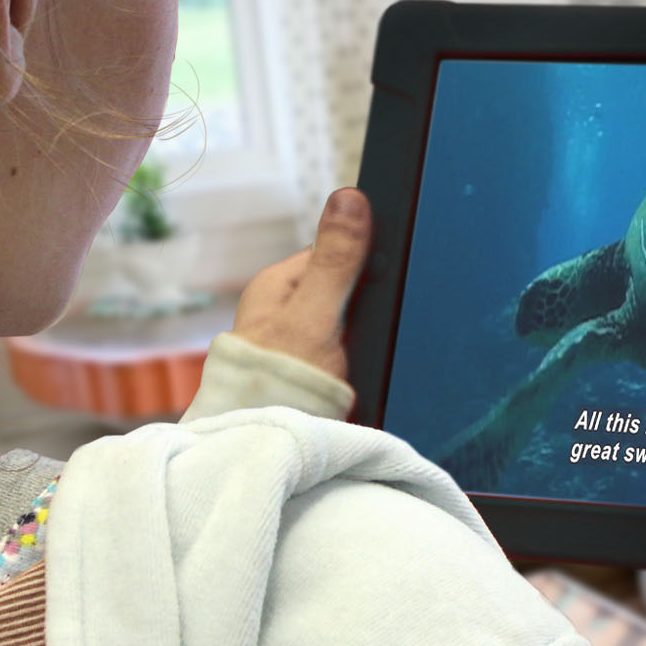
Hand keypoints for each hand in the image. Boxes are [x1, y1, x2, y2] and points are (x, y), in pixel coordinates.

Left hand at [230, 187, 371, 381]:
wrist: (265, 448)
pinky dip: (358, 356)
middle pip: (343, 286)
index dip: (363, 264)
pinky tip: (362, 370)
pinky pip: (345, 348)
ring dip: (362, 333)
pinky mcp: (308, 368)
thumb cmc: (280, 385)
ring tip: (363, 353)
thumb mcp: (315, 316)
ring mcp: (294, 340)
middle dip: (364, 302)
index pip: (333, 251)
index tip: (380, 284)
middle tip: (370, 327)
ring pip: (346, 319)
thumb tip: (349, 196)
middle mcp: (281, 309)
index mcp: (276, 285)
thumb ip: (336, 260)